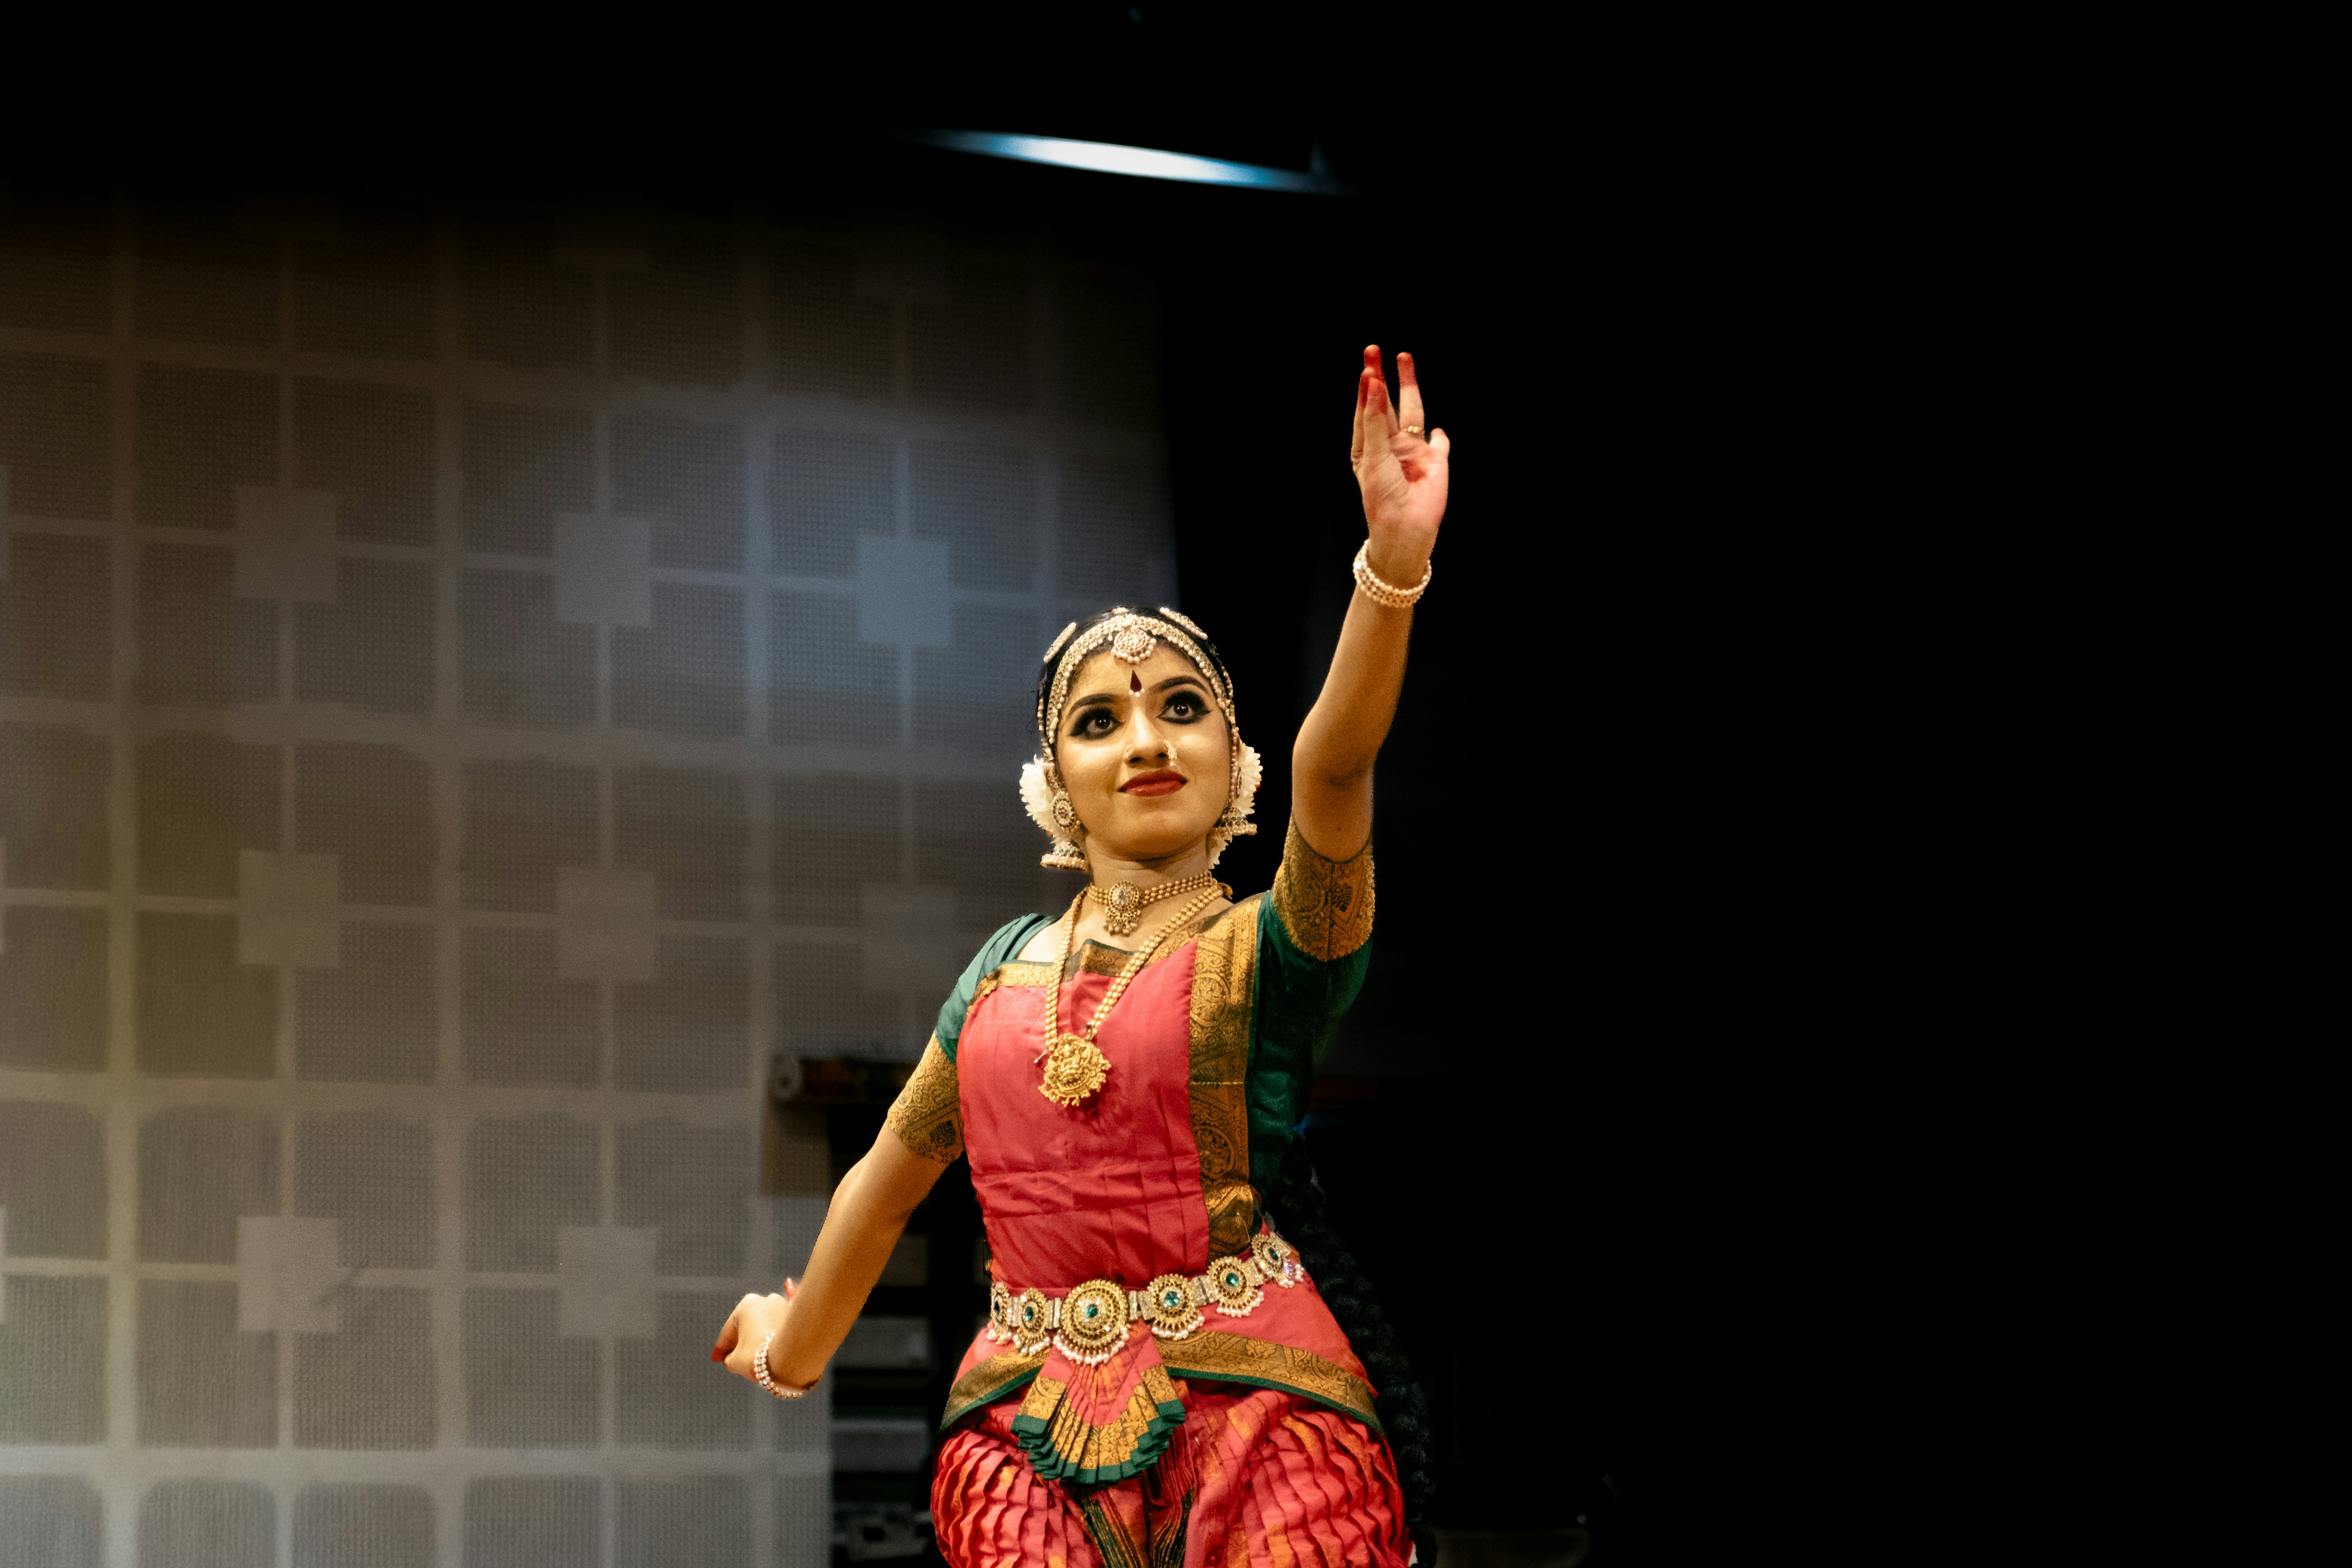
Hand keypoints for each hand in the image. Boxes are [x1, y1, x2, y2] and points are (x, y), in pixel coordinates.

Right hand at [712, 1278, 802, 1386]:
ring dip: (762, 1333)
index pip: (729, 1331)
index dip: (722, 1348)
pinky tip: (789, 1284)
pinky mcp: (800, 1315)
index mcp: (745, 1305)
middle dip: (742, 1341)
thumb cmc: (760, 1358)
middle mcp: (766, 1300)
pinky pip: (792, 1308)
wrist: (791, 1359)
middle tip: (735, 1358)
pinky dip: (790, 1299)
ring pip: (768, 1322)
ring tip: (757, 1352)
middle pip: (749, 1325)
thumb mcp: (734, 1362)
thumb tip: (732, 1359)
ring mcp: (784, 1305)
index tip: (717, 1359)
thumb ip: (729, 1358)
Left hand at [1349, 345, 1449, 580]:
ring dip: (1409, 386)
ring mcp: (1414, 452)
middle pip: (1387, 403)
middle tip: (1374, 350)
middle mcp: (1390, 445)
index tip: (1367, 364)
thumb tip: (1373, 384)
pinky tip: (1437, 430)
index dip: (1366, 387)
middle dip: (1381, 377)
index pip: (1366, 409)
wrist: (1405, 529)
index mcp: (1368, 446)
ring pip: (1413, 411)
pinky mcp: (1437, 462)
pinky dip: (1440, 436)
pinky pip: (1440, 443)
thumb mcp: (1373, 457)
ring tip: (1403, 359)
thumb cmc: (1382, 498)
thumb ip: (1375, 420)